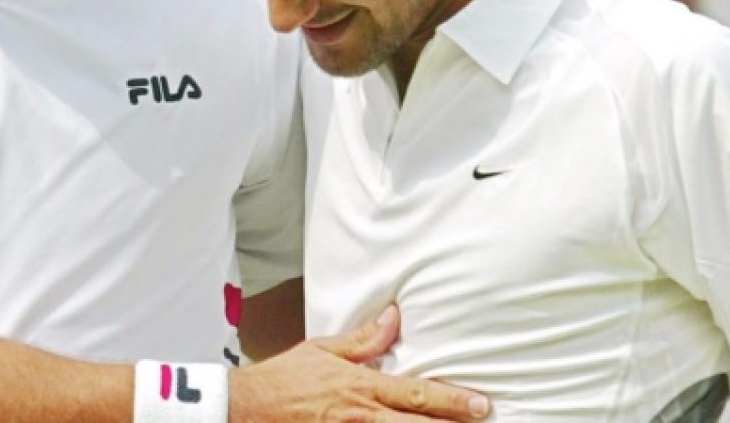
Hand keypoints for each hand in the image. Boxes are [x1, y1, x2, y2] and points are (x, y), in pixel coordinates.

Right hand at [229, 306, 488, 421]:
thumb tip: (394, 317)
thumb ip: (364, 339)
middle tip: (483, 421)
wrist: (246, 408)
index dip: (451, 400)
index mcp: (361, 387)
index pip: (415, 394)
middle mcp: (361, 416)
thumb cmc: (284, 379)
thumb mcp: (323, 349)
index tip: (479, 403)